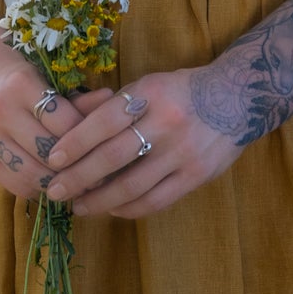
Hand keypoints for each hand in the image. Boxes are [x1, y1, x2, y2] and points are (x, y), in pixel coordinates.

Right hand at [0, 52, 114, 200]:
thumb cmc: (16, 75)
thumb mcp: (46, 78)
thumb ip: (75, 97)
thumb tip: (111, 101)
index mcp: (21, 86)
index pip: (65, 123)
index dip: (89, 139)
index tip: (107, 147)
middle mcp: (1, 112)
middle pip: (49, 152)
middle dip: (78, 167)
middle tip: (102, 174)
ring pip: (33, 175)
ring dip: (60, 183)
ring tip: (81, 183)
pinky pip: (16, 185)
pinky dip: (39, 187)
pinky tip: (54, 183)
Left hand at [41, 65, 243, 218]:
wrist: (238, 97)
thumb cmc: (181, 90)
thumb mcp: (150, 84)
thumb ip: (118, 107)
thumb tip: (74, 133)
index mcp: (149, 94)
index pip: (104, 122)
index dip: (75, 143)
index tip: (53, 160)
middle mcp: (165, 123)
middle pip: (113, 157)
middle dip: (79, 178)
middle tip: (56, 191)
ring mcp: (183, 152)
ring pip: (133, 185)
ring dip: (100, 200)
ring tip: (80, 207)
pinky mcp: (198, 175)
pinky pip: (157, 200)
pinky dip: (130, 208)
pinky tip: (113, 209)